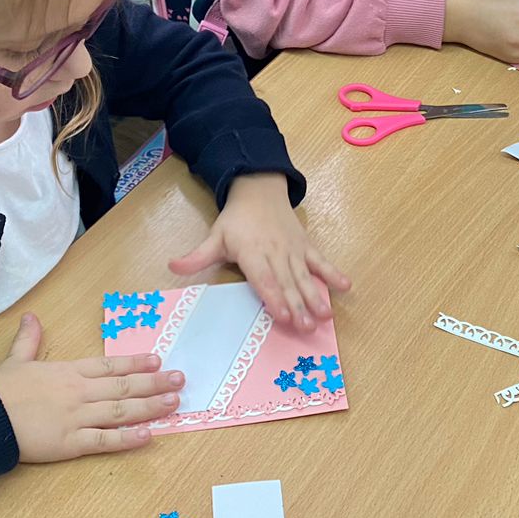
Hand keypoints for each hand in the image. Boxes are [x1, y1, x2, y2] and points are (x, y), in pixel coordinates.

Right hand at [0, 313, 181, 461]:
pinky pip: (105, 441)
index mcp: (68, 372)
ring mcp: (77, 417)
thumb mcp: (15, 360)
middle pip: (123, 386)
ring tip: (173, 403)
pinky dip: (128, 439)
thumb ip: (28, 340)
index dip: (134, 363)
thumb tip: (31, 316)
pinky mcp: (71, 443)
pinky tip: (149, 435)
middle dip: (154, 383)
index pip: (109, 365)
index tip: (157, 360)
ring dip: (150, 406)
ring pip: (121, 411)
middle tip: (180, 380)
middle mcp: (79, 392)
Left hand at [168, 173, 349, 331]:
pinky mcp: (306, 246)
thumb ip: (197, 257)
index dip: (274, 297)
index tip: (283, 315)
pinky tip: (346, 287)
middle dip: (297, 305)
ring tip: (325, 316)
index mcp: (253, 253)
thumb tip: (172, 267)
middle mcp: (276, 253)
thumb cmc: (237, 219)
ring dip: (316, 296)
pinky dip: (333, 273)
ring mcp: (294, 250)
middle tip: (306, 327)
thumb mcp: (215, 236)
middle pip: (287, 282)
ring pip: (305, 276)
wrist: (259, 189)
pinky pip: (321, 261)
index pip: (264, 278)